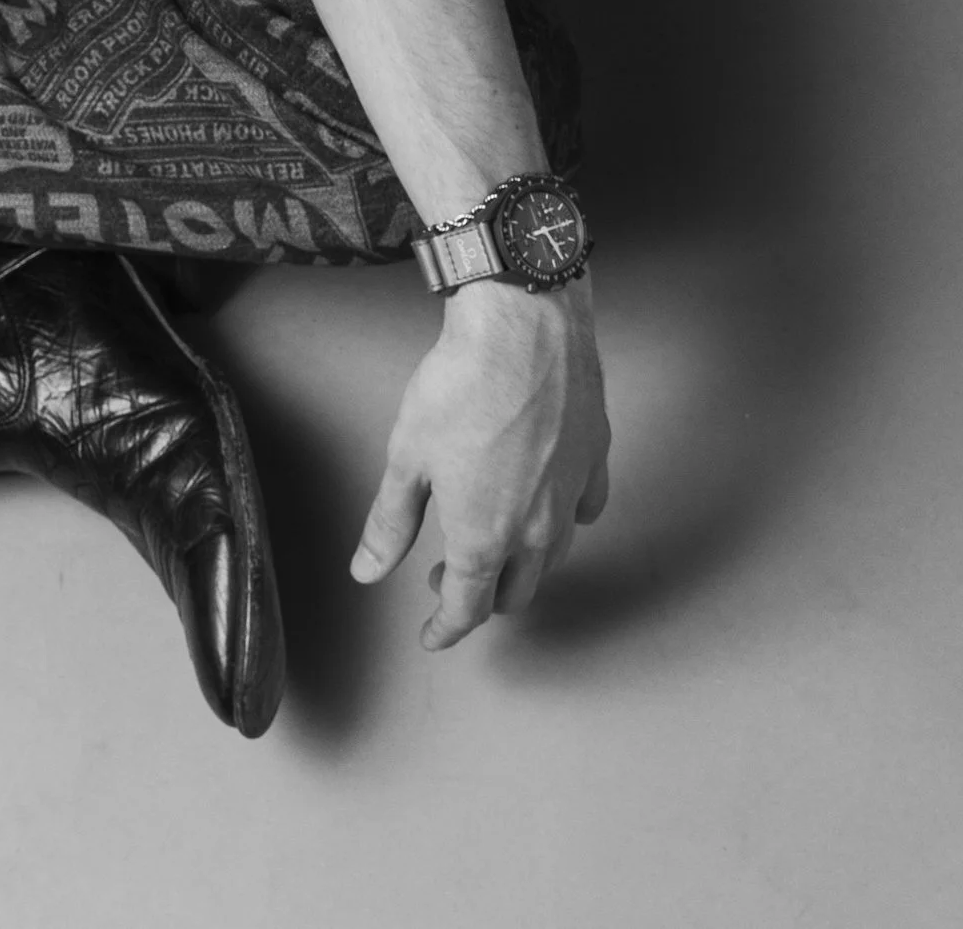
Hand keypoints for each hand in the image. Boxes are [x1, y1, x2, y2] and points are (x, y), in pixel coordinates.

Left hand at [350, 277, 610, 649]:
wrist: (523, 326)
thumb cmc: (461, 385)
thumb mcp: (406, 457)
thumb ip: (390, 522)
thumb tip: (367, 570)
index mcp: (483, 537)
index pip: (467, 608)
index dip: (445, 630)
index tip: (431, 636)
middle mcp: (535, 530)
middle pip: (515, 592)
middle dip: (480, 599)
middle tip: (447, 579)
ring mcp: (571, 496)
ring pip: (552, 558)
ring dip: (521, 566)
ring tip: (492, 544)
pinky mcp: (596, 460)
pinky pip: (585, 510)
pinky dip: (564, 520)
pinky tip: (549, 504)